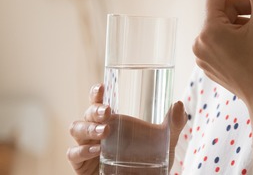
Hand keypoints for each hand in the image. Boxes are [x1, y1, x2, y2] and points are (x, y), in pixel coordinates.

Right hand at [67, 84, 186, 173]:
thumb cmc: (150, 161)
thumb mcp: (165, 142)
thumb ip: (173, 124)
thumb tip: (179, 104)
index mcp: (113, 120)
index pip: (99, 102)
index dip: (96, 93)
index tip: (101, 87)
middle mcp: (98, 131)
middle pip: (87, 113)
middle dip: (94, 110)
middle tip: (108, 112)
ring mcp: (88, 147)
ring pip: (76, 129)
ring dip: (88, 127)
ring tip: (104, 130)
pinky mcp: (82, 165)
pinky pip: (73, 154)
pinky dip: (82, 150)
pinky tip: (97, 150)